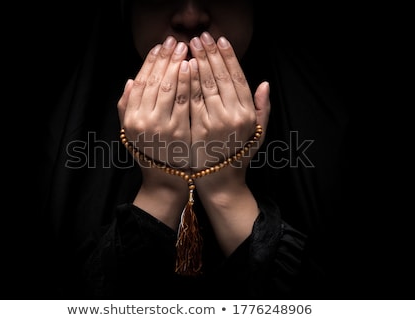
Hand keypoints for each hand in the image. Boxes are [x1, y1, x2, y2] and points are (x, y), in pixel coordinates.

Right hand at [117, 36, 191, 228]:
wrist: (166, 180)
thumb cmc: (150, 153)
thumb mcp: (130, 132)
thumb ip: (126, 106)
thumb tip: (130, 80)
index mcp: (130, 118)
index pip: (141, 82)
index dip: (150, 62)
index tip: (159, 47)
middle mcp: (142, 121)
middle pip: (154, 81)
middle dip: (165, 58)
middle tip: (175, 41)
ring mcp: (160, 126)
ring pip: (168, 88)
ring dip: (176, 65)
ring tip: (185, 48)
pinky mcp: (179, 132)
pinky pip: (184, 102)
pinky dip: (187, 82)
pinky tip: (192, 68)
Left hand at [187, 32, 270, 254]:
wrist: (219, 182)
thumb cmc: (239, 156)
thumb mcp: (258, 134)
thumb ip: (262, 108)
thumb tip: (264, 83)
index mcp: (247, 115)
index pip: (237, 78)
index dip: (229, 57)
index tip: (221, 40)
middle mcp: (231, 117)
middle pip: (219, 78)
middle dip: (209, 54)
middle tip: (200, 37)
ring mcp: (212, 124)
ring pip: (204, 86)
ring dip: (196, 62)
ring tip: (189, 46)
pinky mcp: (195, 130)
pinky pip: (190, 101)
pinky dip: (186, 83)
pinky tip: (182, 68)